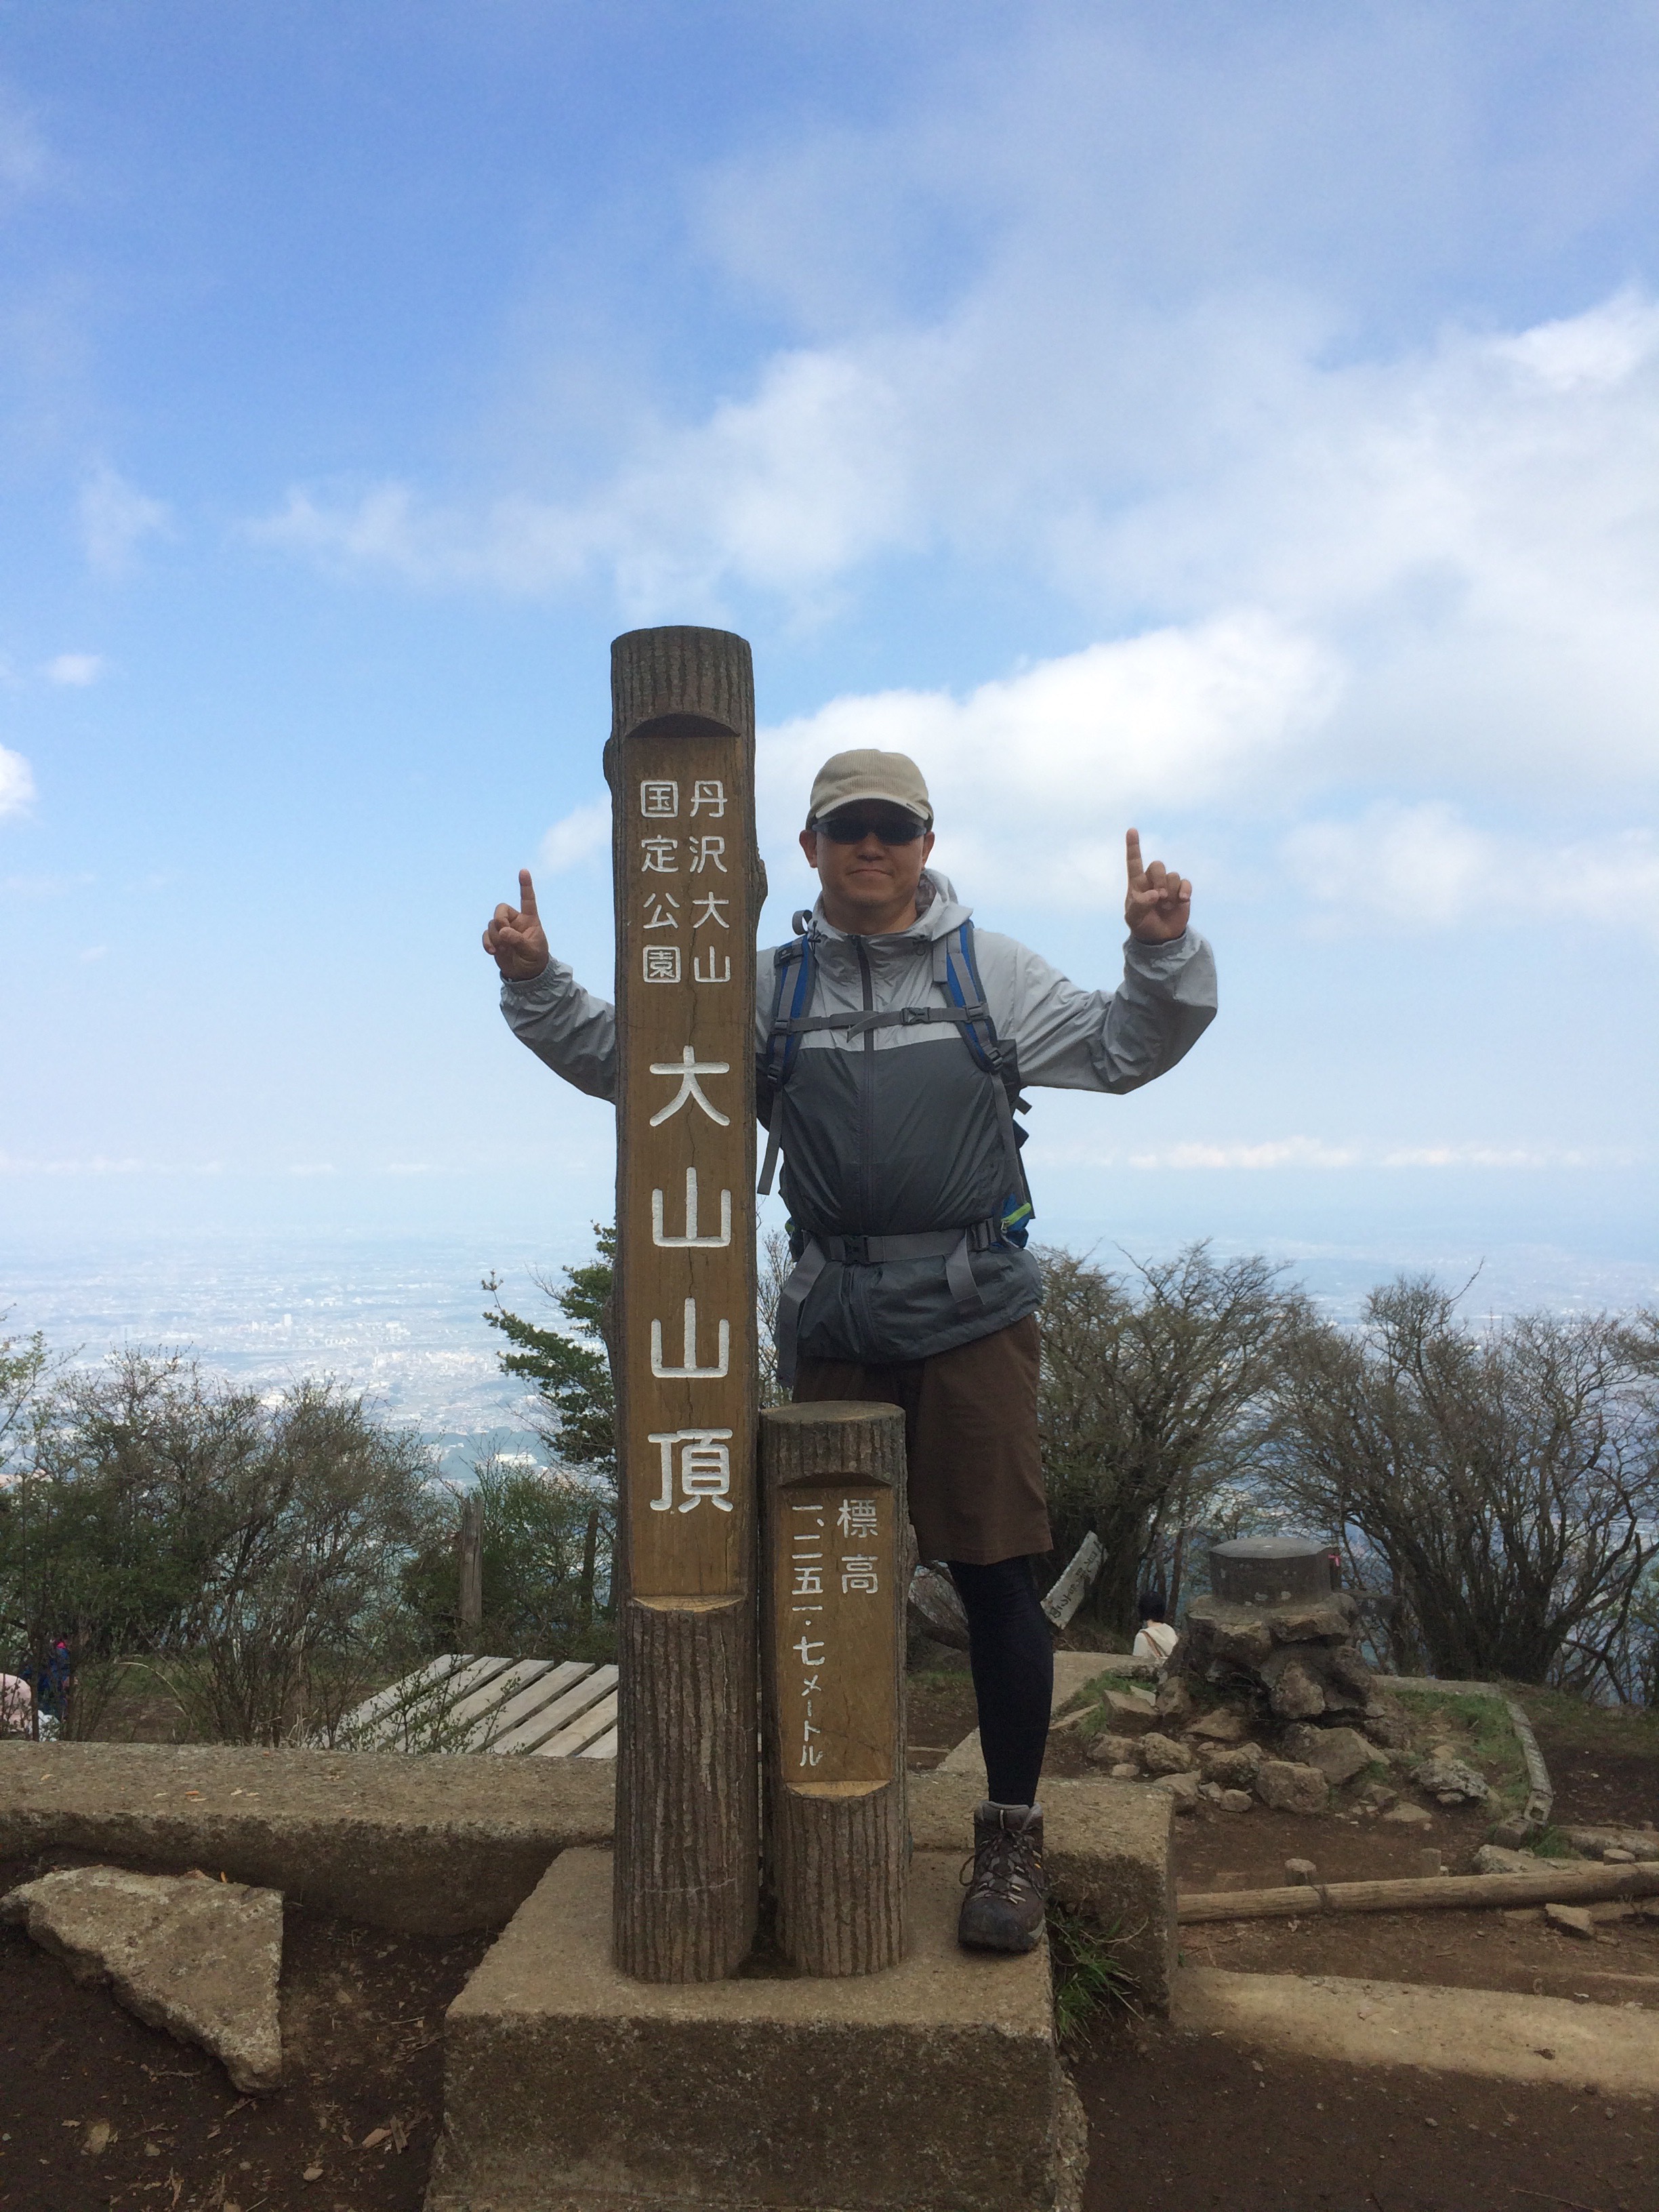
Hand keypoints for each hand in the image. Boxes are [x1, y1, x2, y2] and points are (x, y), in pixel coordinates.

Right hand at [483, 869, 550, 979]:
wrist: (526, 974)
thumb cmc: (534, 959)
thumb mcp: (531, 951)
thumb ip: (518, 940)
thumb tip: (503, 931)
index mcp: (530, 920)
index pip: (528, 900)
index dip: (525, 886)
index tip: (523, 871)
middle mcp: (515, 921)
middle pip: (501, 909)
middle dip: (499, 919)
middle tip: (503, 932)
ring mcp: (504, 929)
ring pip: (492, 924)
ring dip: (495, 936)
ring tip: (502, 949)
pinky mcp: (495, 939)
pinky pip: (486, 935)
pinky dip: (487, 942)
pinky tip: (493, 952)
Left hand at [1124, 829, 1191, 943]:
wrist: (1160, 937)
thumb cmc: (1142, 924)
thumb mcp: (1134, 918)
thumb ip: (1140, 905)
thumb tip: (1155, 894)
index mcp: (1137, 884)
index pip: (1134, 862)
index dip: (1133, 846)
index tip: (1131, 830)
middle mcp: (1152, 880)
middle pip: (1157, 865)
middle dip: (1159, 880)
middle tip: (1159, 898)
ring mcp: (1168, 885)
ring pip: (1173, 875)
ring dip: (1170, 892)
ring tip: (1166, 907)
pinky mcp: (1181, 891)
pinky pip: (1186, 882)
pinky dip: (1185, 890)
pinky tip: (1182, 900)